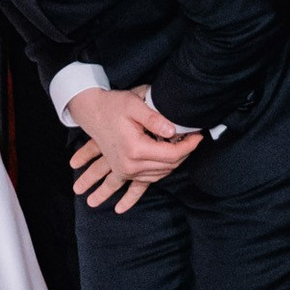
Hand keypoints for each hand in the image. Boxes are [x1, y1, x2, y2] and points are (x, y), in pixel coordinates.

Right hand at [67, 86, 203, 213]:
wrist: (92, 112)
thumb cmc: (113, 106)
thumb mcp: (134, 105)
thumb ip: (155, 119)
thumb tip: (174, 131)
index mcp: (135, 149)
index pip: (171, 154)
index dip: (188, 146)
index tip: (198, 136)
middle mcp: (130, 165)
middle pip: (168, 166)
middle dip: (184, 154)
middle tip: (193, 140)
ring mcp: (126, 171)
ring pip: (159, 174)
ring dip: (174, 164)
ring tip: (184, 150)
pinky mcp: (123, 172)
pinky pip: (143, 183)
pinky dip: (151, 181)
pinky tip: (154, 179)